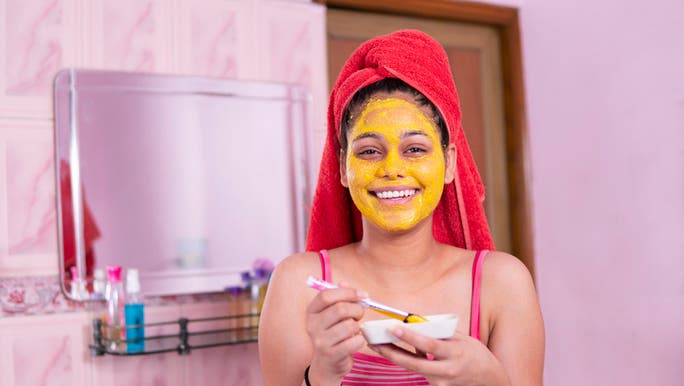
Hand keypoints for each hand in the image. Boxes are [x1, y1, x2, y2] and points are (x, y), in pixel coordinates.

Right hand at [305, 283, 367, 383]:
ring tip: (354, 330)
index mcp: (312, 312)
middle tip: (360, 314)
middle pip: (340, 309)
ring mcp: (320, 341)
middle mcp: (312, 325)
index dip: (347, 292)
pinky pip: (354, 341)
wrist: (327, 364)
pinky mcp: (332, 355)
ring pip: (349, 326)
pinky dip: (360, 340)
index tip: (362, 295)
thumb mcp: (333, 315)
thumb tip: (344, 282)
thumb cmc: (333, 334)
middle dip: (357, 310)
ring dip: (358, 327)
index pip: (326, 295)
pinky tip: (355, 341)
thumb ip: (340, 297)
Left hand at [369, 327, 508, 385]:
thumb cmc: (473, 353)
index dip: (410, 337)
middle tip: (374, 341)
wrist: (487, 378)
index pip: (428, 344)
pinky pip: (418, 371)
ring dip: (393, 356)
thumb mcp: (460, 337)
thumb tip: (415, 321)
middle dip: (391, 352)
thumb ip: (438, 331)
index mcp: (454, 353)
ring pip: (412, 368)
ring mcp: (441, 381)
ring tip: (376, 345)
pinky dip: (406, 360)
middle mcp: (447, 370)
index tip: (393, 327)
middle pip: (414, 363)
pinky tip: (392, 351)